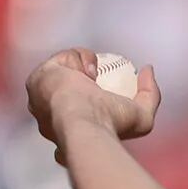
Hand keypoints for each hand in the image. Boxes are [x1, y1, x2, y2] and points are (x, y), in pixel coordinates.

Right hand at [25, 49, 162, 151]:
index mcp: (71, 129)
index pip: (79, 108)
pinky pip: (60, 60)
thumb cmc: (110, 125)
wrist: (82, 123)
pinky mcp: (36, 80)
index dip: (93, 94)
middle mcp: (51, 118)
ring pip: (64, 69)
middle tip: (99, 77)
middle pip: (70, 84)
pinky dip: (75, 59)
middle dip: (85, 77)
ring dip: (82, 65)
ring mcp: (40, 99)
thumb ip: (150, 95)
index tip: (105, 89)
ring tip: (92, 75)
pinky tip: (84, 71)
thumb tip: (147, 70)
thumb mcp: (142, 116)